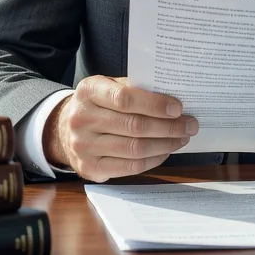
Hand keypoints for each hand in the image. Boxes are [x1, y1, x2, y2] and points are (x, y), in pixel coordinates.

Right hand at [43, 76, 198, 181]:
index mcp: (88, 91)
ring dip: (165, 144)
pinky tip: (166, 151)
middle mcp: (82, 119)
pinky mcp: (90, 168)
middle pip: (134, 126)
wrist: (64, 129)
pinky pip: (130, 167)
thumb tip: (173, 97)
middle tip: (190, 124)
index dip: (154, 104)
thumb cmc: (98, 104)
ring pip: (135, 148)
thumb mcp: (108, 86)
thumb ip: (135, 88)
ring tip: (182, 137)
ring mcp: (84, 146)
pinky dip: (153, 159)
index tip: (178, 107)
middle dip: (168, 126)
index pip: (125, 98)